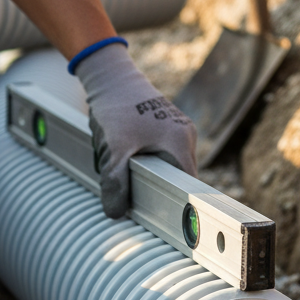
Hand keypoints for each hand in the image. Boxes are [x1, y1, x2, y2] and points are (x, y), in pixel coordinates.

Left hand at [73, 42, 196, 217]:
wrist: (110, 77)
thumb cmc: (116, 109)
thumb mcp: (114, 151)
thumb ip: (115, 184)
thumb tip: (116, 214)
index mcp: (181, 143)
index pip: (189, 187)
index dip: (178, 205)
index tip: (166, 221)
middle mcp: (185, 136)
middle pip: (178, 178)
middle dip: (156, 188)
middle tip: (134, 198)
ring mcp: (178, 131)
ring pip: (167, 167)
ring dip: (147, 174)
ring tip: (126, 168)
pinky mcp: (166, 128)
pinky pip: (160, 155)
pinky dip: (144, 162)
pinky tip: (126, 156)